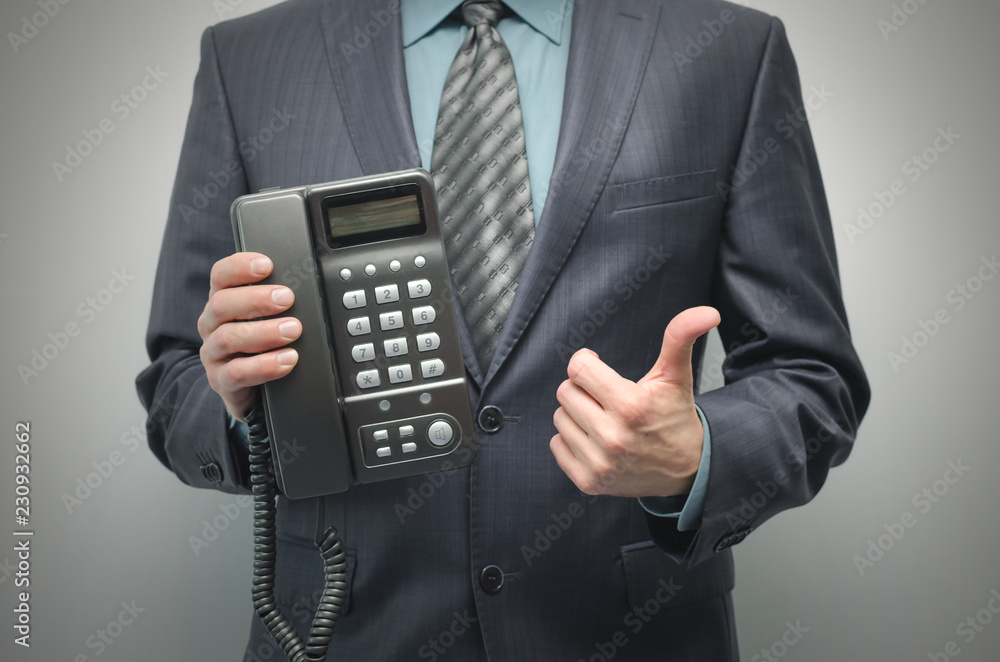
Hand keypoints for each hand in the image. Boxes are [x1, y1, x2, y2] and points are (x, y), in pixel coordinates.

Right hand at [198, 252, 300, 420]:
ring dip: (264, 332)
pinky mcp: (221, 380)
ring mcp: (213, 353)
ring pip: (228, 337)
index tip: (266, 265)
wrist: (248, 388)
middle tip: (287, 298)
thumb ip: (276, 299)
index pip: (220, 276)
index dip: (239, 267)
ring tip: (293, 331)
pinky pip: (237, 373)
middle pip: (222, 304)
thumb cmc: (258, 345)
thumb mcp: (264, 318)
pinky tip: (287, 360)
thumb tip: (307, 282)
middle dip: (256, 299)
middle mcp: (212, 324)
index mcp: (222, 301)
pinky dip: (264, 365)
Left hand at [550, 306, 720, 497]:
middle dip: (584, 389)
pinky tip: (596, 440)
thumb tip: (708, 312)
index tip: (598, 368)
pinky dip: (571, 441)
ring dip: (577, 415)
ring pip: (560, 418)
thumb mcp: (676, 375)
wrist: (687, 469)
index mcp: (630, 406)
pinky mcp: (589, 482)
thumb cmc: (675, 417)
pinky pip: (556, 446)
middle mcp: (612, 437)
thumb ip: (681, 337)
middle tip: (606, 397)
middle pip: (566, 392)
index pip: (578, 368)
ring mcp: (599, 463)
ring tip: (604, 419)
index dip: (587, 363)